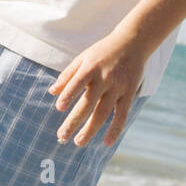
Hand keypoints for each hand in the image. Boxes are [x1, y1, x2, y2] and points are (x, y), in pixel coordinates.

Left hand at [49, 32, 146, 146]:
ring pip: (103, 112)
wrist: (133, 43)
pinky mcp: (129, 94)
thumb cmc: (103, 52)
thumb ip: (68, 75)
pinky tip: (107, 142)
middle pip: (88, 103)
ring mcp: (118, 88)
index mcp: (91, 68)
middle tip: (62, 136)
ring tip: (78, 142)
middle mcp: (105, 78)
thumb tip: (52, 92)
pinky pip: (122, 115)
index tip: (59, 107)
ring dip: (90, 129)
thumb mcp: (83, 58)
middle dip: (74, 121)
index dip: (69, 94)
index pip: (78, 83)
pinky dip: (115, 129)